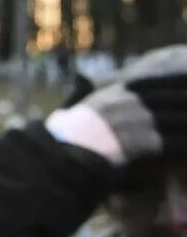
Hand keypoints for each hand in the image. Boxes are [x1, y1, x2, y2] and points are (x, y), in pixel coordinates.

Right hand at [50, 72, 186, 165]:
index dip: (176, 82)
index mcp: (116, 94)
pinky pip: (177, 140)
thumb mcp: (72, 111)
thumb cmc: (62, 137)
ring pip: (178, 118)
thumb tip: (77, 84)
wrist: (63, 153)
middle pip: (172, 98)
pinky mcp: (147, 141)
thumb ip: (82, 97)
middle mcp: (131, 103)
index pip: (154, 84)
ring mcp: (140, 121)